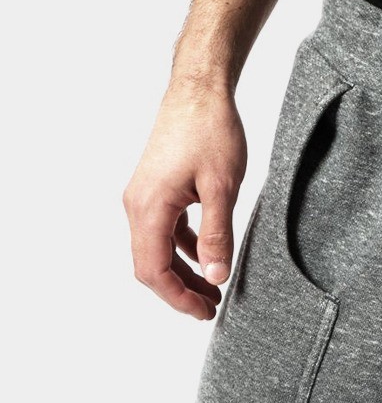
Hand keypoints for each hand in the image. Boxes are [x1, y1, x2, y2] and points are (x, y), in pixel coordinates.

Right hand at [123, 81, 247, 319]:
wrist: (199, 90)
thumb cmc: (211, 131)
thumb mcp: (222, 187)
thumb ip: (218, 234)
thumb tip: (217, 276)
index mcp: (149, 208)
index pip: (154, 270)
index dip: (178, 298)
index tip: (205, 312)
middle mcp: (138, 205)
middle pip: (151, 264)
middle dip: (180, 291)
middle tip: (212, 308)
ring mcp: (145, 196)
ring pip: (158, 248)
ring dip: (183, 272)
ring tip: (213, 289)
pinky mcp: (157, 188)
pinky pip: (166, 230)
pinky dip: (184, 248)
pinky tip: (208, 256)